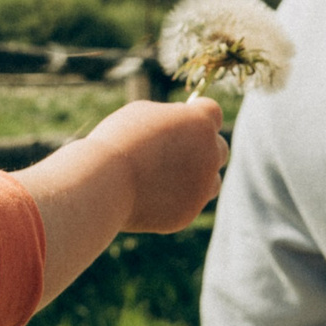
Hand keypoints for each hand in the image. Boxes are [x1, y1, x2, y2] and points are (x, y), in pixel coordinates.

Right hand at [83, 97, 228, 232]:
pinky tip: (150, 195)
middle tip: (174, 150)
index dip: (197, 114)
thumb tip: (181, 125)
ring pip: (212, 181)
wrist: (107, 182)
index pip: (213, 112)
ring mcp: (202, 186)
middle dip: (202, 148)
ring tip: (165, 175)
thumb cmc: (120, 141)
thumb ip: (170, 118)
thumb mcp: (143, 114)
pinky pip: (190, 203)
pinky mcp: (189, 212)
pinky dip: (175, 199)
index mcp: (200, 123)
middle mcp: (210, 154)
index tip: (182, 120)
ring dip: (197, 177)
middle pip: (219, 148)